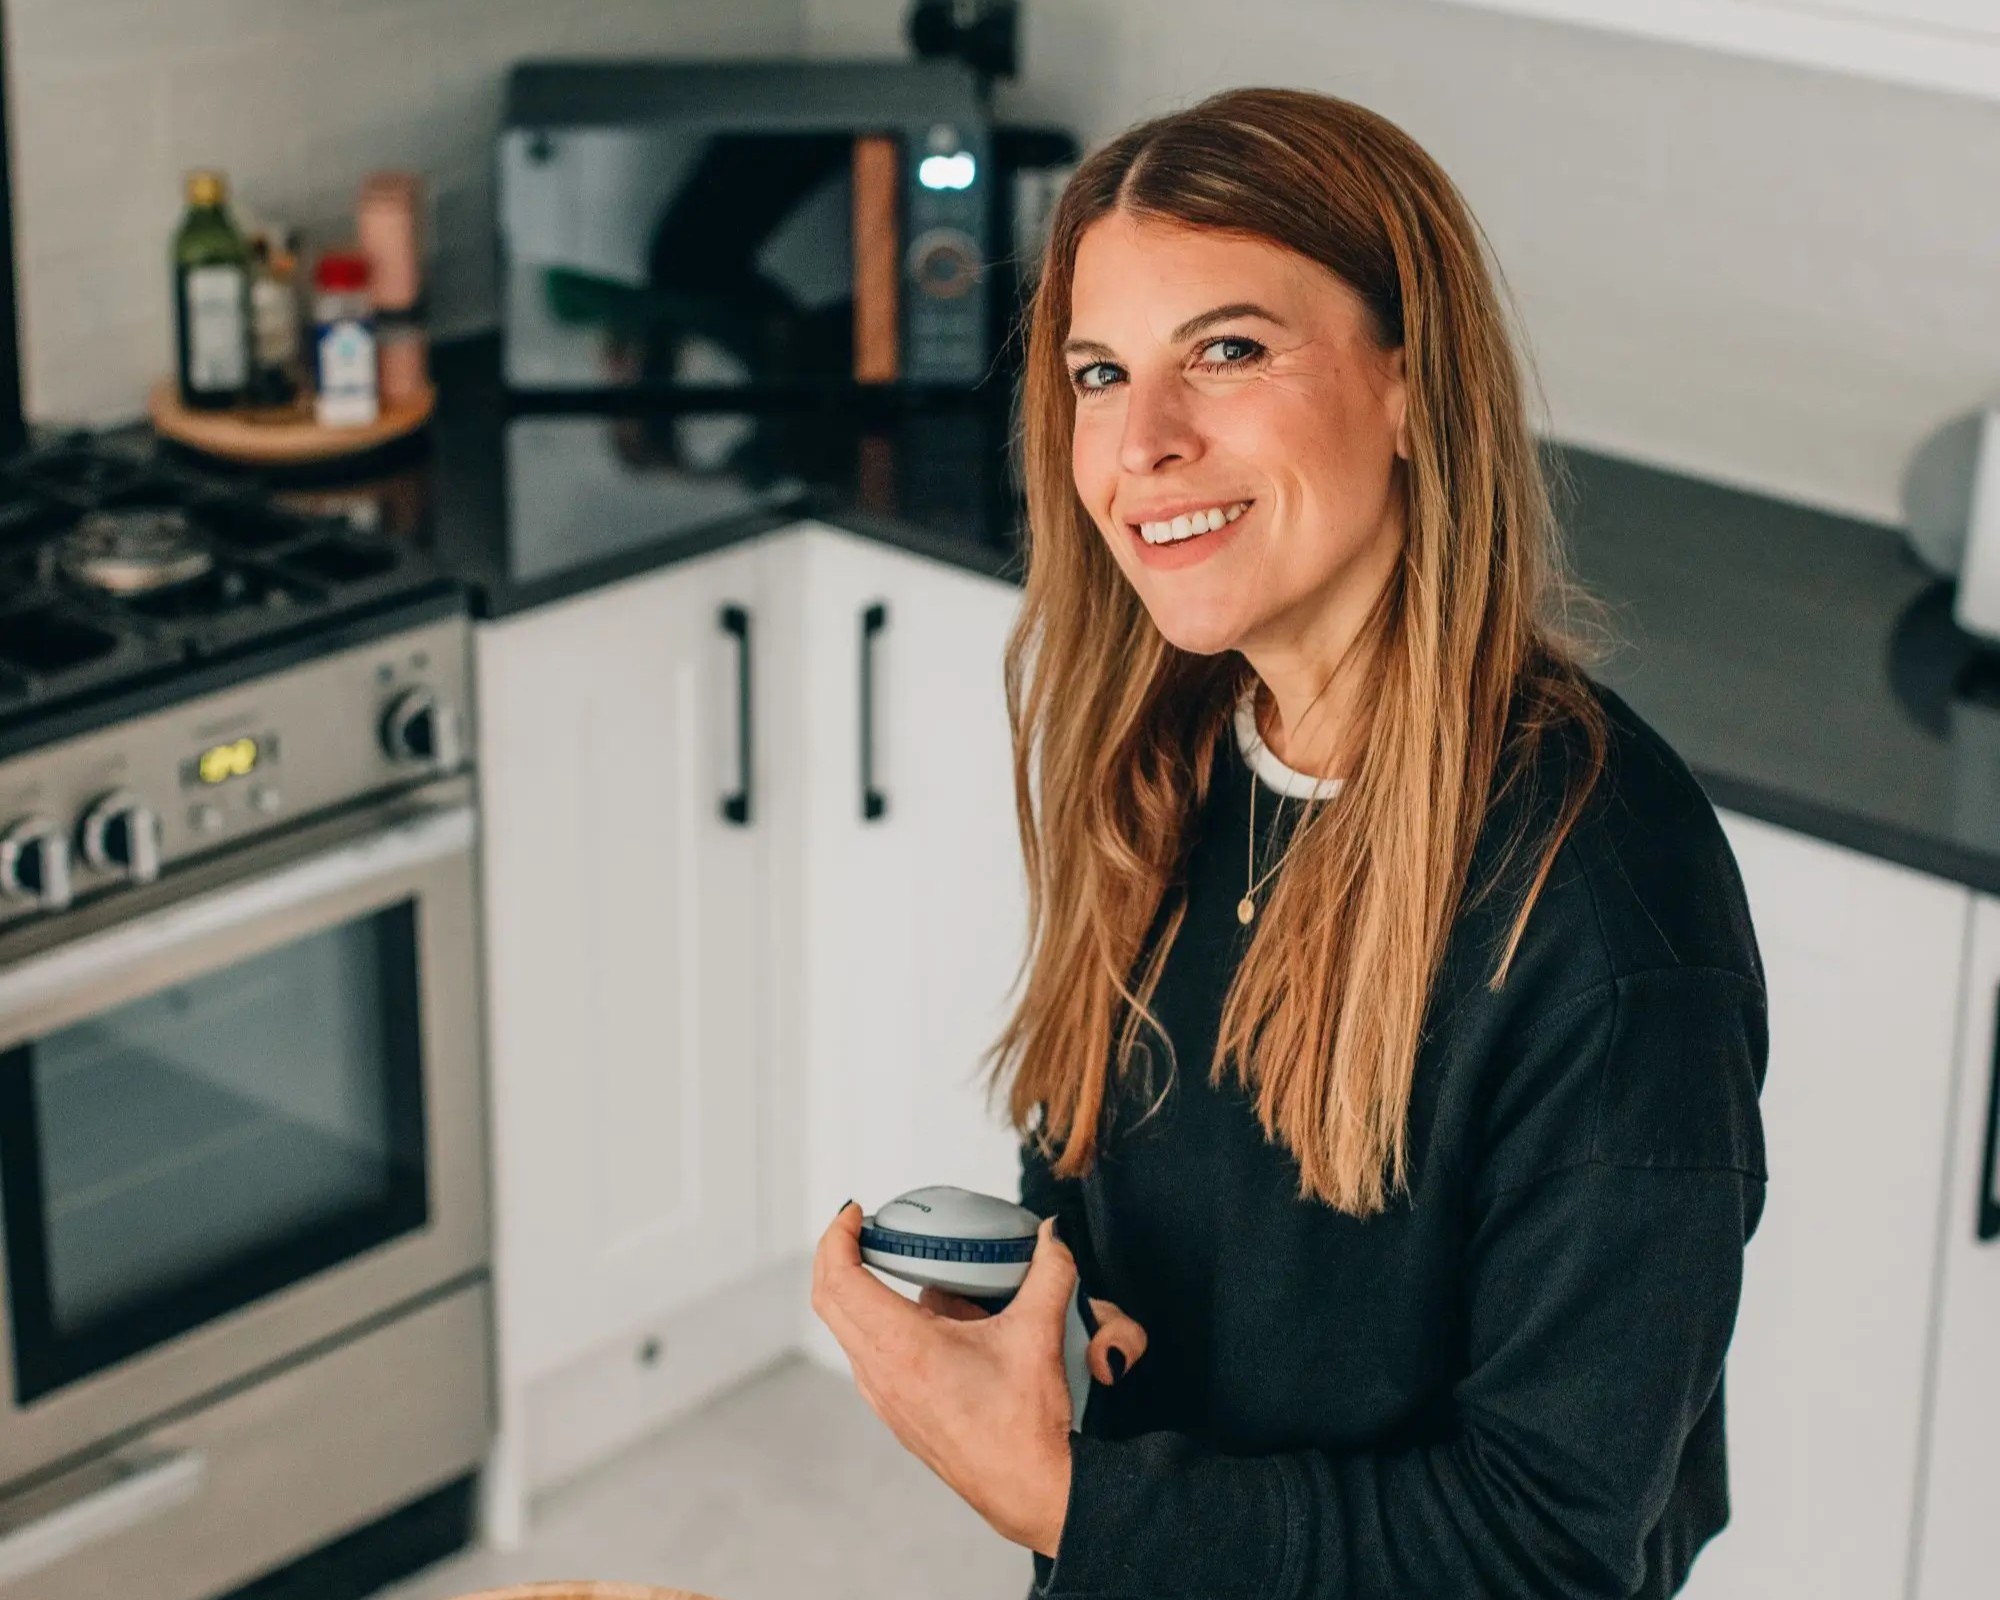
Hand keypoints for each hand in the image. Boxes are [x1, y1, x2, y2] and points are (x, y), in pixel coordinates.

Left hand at [810, 1205, 1142, 1555]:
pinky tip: (929, 1314)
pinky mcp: (896, 1411)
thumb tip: (1052, 1236)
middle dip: (838, 1255)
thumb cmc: (1025, 1425)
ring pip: (849, 1329)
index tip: (855, 1213)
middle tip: (864, 1229)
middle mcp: (880, 1374)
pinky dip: (881, 1320)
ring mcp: (883, 1397)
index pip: (840, 1281)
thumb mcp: (1040, 1335)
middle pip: (830, 1301)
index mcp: (903, 1348)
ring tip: (897, 1263)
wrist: (1027, 1490)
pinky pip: (869, 1352)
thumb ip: (1050, 1273)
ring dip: (860, 1289)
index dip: (838, 1238)